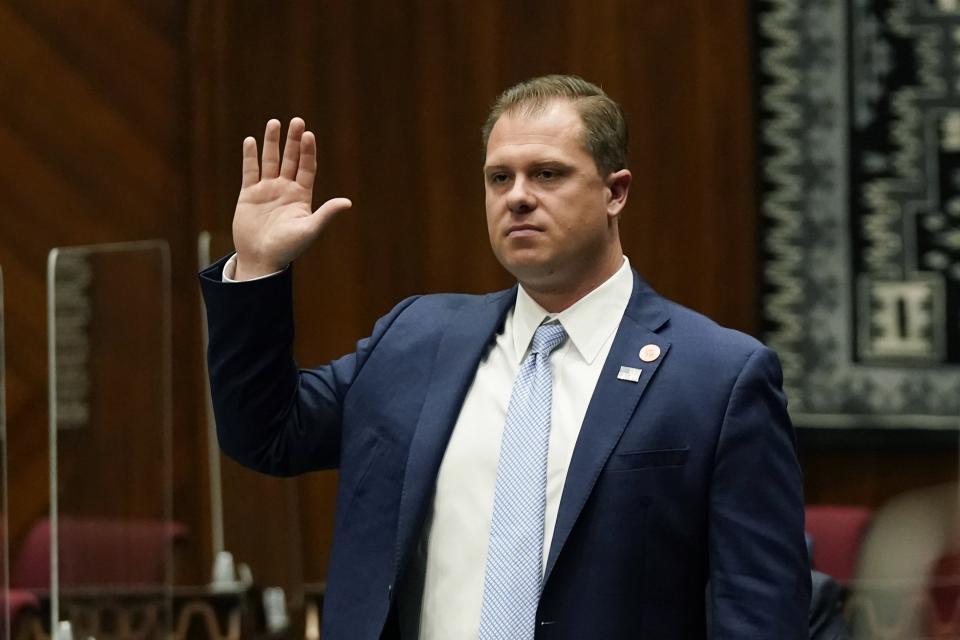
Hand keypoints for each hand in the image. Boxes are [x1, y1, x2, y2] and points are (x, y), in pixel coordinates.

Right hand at [232, 118, 351, 279]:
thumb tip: (347, 202)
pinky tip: (251, 141)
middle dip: (293, 140)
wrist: (261, 259)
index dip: (308, 152)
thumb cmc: (288, 248)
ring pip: (270, 161)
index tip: (308, 135)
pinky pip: (250, 171)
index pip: (307, 168)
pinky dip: (250, 157)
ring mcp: (267, 190)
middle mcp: (285, 189)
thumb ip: (326, 214)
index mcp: (302, 196)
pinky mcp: (249, 194)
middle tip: (297, 121)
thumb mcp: (309, 230)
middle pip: (291, 159)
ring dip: (272, 142)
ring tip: (274, 123)